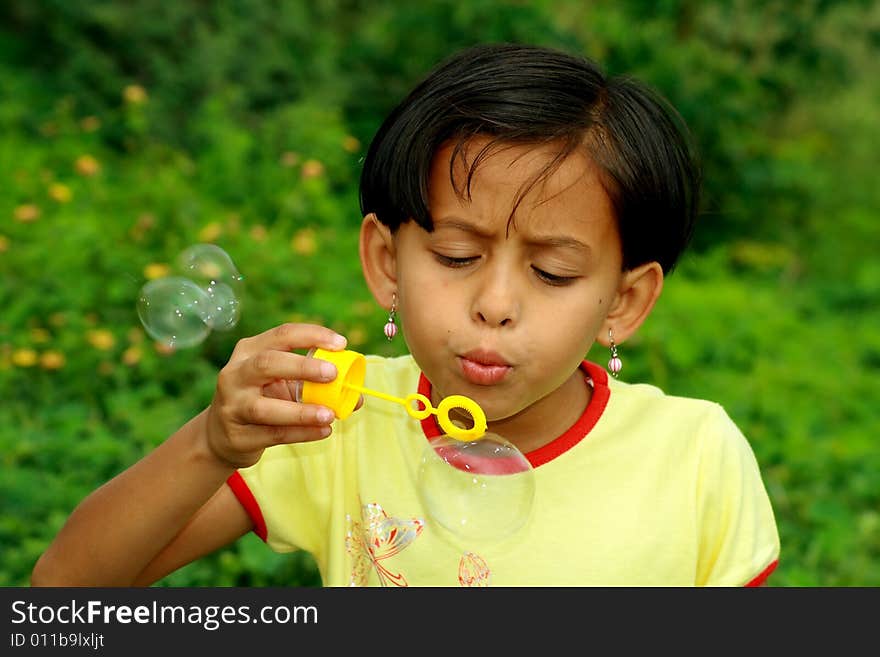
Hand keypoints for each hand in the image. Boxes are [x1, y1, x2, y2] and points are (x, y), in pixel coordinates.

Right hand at [205, 323, 350, 468]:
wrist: (221, 435)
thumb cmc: (262, 399)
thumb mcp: (283, 384)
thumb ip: (317, 384)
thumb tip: (358, 396)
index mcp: (249, 351)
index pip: (282, 334)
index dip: (312, 335)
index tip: (341, 344)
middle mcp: (235, 374)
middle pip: (267, 364)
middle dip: (302, 367)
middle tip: (333, 373)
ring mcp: (232, 405)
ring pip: (265, 408)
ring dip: (301, 411)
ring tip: (330, 414)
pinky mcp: (236, 435)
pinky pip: (272, 434)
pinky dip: (301, 433)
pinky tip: (323, 431)